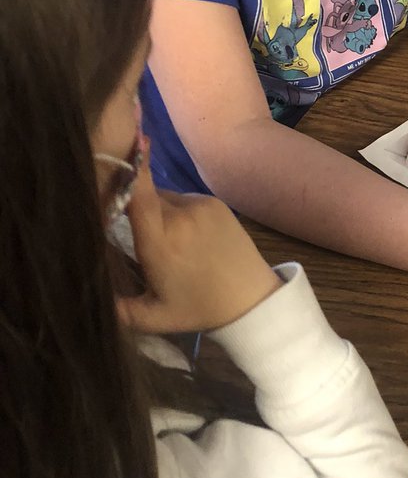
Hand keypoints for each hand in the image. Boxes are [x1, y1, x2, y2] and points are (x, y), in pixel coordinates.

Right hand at [117, 151, 280, 332]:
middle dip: (132, 207)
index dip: (124, 174)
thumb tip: (87, 296)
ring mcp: (200, 205)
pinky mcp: (215, 202)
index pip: (138, 195)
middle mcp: (180, 216)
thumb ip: (116, 309)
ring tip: (168, 241)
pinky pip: (184, 199)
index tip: (109, 160)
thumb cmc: (197, 308)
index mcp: (160, 242)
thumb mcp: (152, 317)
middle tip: (135, 234)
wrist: (250, 298)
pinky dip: (177, 211)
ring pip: (163, 196)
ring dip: (157, 210)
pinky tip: (186, 235)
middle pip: (143, 195)